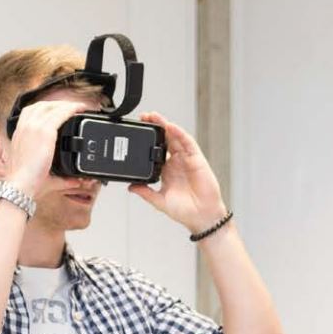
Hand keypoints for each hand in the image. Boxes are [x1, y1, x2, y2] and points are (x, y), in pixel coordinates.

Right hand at [3, 99, 89, 197]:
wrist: (21, 185)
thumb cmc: (26, 182)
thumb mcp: (42, 173)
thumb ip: (60, 176)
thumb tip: (75, 180)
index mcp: (19, 135)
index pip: (31, 112)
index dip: (45, 108)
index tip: (57, 110)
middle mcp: (24, 127)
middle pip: (41, 105)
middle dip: (57, 104)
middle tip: (71, 107)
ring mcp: (33, 127)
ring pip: (52, 107)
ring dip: (65, 104)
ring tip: (77, 107)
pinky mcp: (44, 131)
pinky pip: (60, 113)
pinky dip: (71, 109)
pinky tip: (79, 109)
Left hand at [128, 112, 229, 231]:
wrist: (201, 217)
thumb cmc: (185, 211)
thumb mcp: (159, 201)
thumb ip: (146, 193)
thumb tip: (130, 187)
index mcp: (167, 171)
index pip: (156, 150)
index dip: (148, 140)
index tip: (137, 131)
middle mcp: (177, 163)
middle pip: (165, 139)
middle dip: (156, 127)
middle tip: (144, 116)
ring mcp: (187, 160)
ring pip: (175, 138)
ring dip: (166, 126)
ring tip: (155, 116)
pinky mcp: (197, 160)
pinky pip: (188, 143)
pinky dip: (180, 134)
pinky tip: (171, 127)